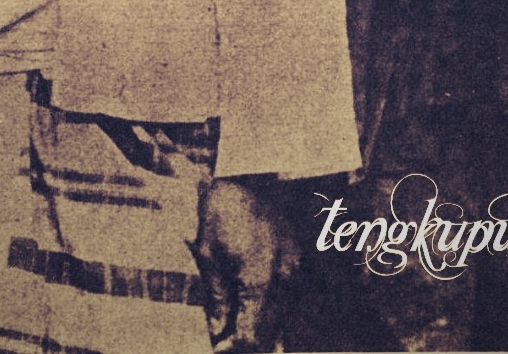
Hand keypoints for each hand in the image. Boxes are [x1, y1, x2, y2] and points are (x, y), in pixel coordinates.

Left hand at [193, 176, 298, 352]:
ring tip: (236, 319)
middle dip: (247, 341)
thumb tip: (219, 332)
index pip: (251, 334)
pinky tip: (253, 301)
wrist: (248, 172)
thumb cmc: (222, 212)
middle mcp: (283, 277)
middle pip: (269, 331)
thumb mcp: (209, 255)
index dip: (233, 347)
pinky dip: (270, 306)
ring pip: (280, 315)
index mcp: (258, 278)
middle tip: (225, 340)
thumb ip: (217, 299)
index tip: (219, 349)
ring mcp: (295, 268)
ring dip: (260, 325)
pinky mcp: (298, 259)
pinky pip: (286, 296)